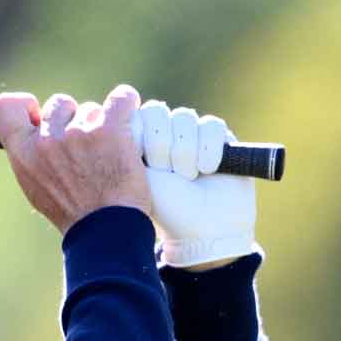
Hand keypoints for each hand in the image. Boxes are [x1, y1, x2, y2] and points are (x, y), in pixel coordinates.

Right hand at [0, 85, 150, 234]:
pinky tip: (128, 115)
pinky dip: (126, 104)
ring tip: (109, 152)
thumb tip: (37, 132)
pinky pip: (121, 99)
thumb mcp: (36, 188)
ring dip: (100, 124)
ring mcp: (77, 132)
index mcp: (22, 153)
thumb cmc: (74, 213)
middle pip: (58, 104)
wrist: (106, 230)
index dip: (25, 105)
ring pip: (91, 109)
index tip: (38, 113)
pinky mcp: (109, 129)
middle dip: (72, 119)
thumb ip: (32, 157)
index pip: (6, 107)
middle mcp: (46, 140)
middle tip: (85, 146)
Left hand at [134, 101, 258, 267]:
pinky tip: (207, 171)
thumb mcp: (133, 176)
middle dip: (161, 145)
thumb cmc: (163, 208)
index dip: (141, 136)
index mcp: (139, 142)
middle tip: (166, 172)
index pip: (135, 114)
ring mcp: (191, 134)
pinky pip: (211, 125)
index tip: (144, 163)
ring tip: (186, 177)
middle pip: (158, 111)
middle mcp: (164, 134)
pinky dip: (208, 149)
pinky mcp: (219, 137)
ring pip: (184, 117)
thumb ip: (123, 144)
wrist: (202, 229)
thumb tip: (122, 114)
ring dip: (184, 151)